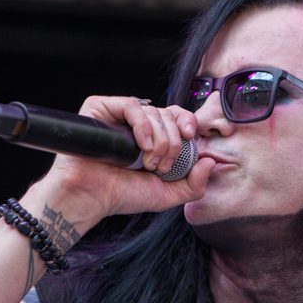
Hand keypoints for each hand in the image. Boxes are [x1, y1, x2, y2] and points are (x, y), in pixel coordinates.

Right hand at [31, 96, 214, 221]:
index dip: (188, 122)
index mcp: (153, 137)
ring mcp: (118, 115)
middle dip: (173, 142)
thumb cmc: (122, 195)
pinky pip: (132, 105)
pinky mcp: (101, 108)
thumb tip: (210, 161)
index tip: (191, 137)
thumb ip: (194, 184)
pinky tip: (140, 146)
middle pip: (169, 114)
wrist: (92, 197)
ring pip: (154, 111)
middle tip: (161, 166)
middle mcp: (137, 124)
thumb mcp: (167, 194)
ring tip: (146, 162)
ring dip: (159, 140)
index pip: (177, 116)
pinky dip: (143, 125)